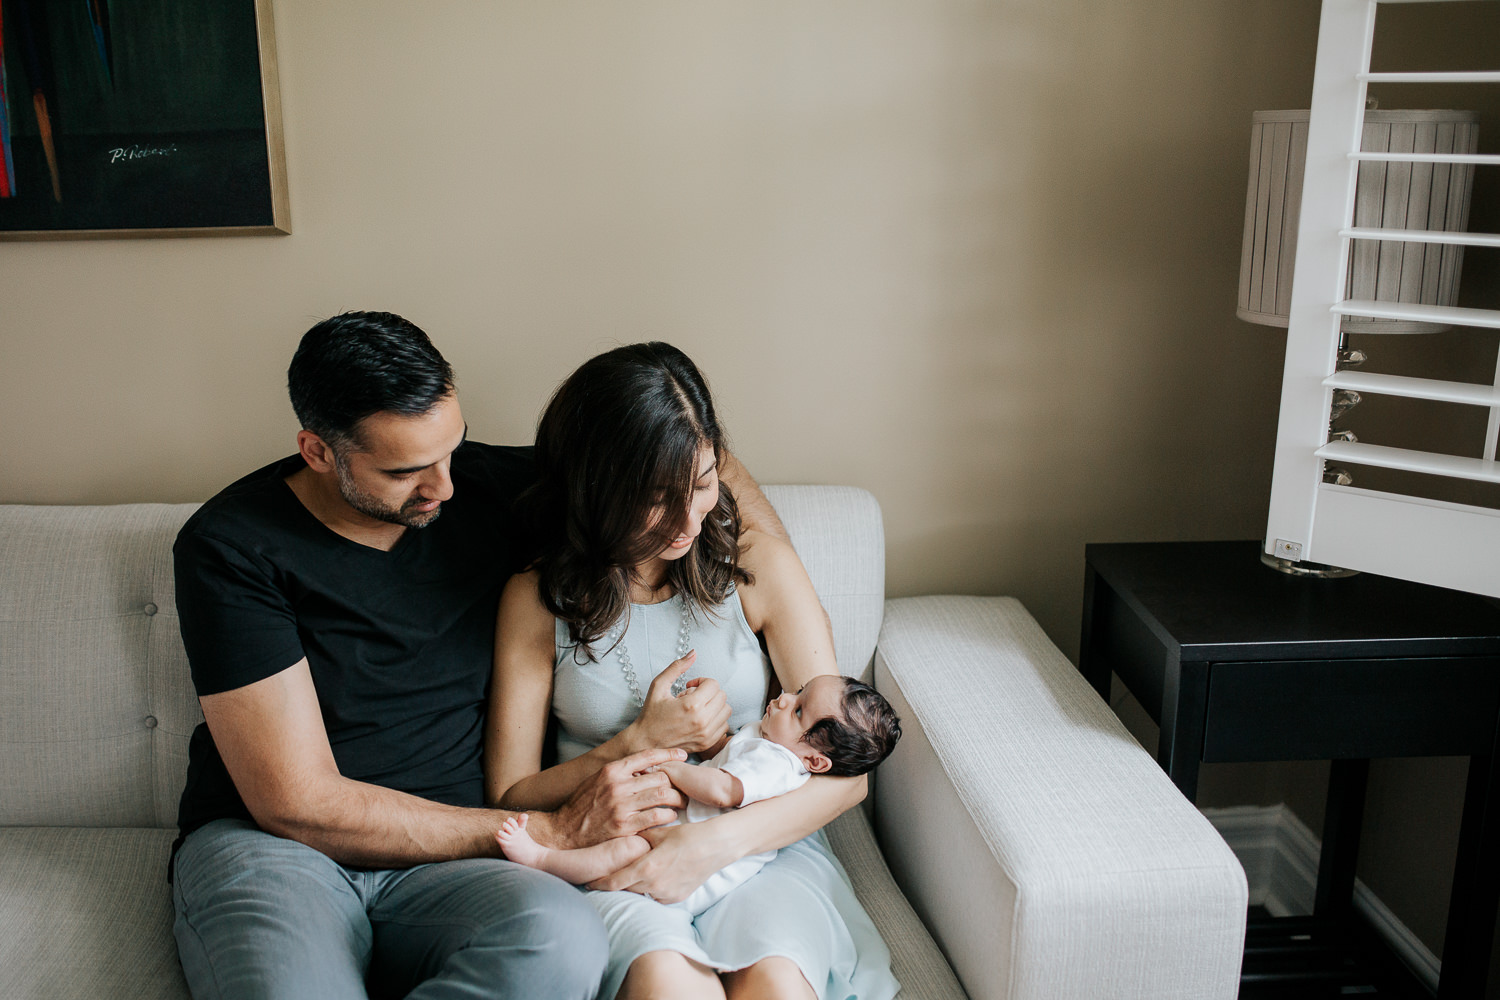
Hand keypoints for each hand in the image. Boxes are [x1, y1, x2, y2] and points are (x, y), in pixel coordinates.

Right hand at [530, 747, 687, 849]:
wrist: (563, 832)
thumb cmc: (582, 806)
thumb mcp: (596, 781)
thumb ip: (619, 773)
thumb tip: (646, 766)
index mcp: (611, 771)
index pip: (647, 756)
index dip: (668, 754)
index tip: (683, 755)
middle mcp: (617, 785)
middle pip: (659, 776)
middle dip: (677, 781)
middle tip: (686, 787)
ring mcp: (621, 806)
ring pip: (661, 795)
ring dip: (677, 799)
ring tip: (682, 802)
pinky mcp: (624, 826)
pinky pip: (655, 817)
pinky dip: (668, 816)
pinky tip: (670, 817)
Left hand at [586, 821, 732, 902]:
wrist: (717, 846)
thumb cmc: (688, 835)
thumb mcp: (658, 833)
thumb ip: (636, 840)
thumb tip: (619, 841)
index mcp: (647, 869)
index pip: (613, 882)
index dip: (597, 883)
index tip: (587, 882)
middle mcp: (654, 886)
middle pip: (625, 889)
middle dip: (614, 883)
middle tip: (603, 875)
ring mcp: (666, 895)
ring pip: (640, 893)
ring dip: (633, 885)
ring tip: (629, 874)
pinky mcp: (676, 898)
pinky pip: (656, 896)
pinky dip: (650, 888)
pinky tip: (653, 877)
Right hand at [627, 651, 731, 753]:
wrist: (647, 743)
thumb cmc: (651, 715)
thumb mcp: (658, 686)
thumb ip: (677, 667)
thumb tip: (693, 653)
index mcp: (691, 705)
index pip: (713, 684)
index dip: (702, 681)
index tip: (690, 687)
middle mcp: (702, 721)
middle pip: (722, 695)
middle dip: (709, 692)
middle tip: (693, 696)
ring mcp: (706, 734)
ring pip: (726, 710)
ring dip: (714, 705)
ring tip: (697, 708)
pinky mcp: (708, 743)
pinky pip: (725, 725)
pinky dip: (716, 719)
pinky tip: (701, 719)